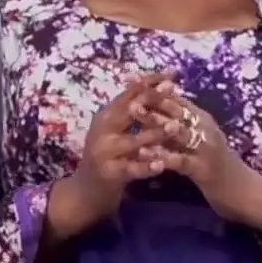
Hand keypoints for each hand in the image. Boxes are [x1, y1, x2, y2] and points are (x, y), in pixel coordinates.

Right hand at [65, 73, 171, 220]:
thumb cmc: (109, 154)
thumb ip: (132, 111)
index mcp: (106, 115)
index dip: (149, 82)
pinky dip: (146, 166)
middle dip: (151, 99)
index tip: (171, 73)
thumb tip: (158, 86)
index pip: (129, 94)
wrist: (87, 189)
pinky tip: (162, 164)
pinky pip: (131, 169)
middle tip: (172, 89)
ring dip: (154, 133)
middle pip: (129, 111)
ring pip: (132, 140)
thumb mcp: (116, 129)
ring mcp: (104, 151)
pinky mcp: (108, 173)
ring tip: (174, 127)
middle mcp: (102, 129)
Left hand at [134, 82, 256, 219]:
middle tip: (129, 92)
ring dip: (156, 121)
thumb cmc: (213, 161)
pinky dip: (164, 156)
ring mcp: (206, 147)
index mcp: (201, 117)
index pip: (175, 96)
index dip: (153, 87)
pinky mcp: (204, 169)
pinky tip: (146, 155)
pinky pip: (181, 160)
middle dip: (152, 100)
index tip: (131, 77)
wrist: (240, 188)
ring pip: (179, 131)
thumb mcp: (197, 137)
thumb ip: (179, 122)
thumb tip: (153, 104)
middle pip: (176, 110)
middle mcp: (204, 127)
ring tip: (136, 114)